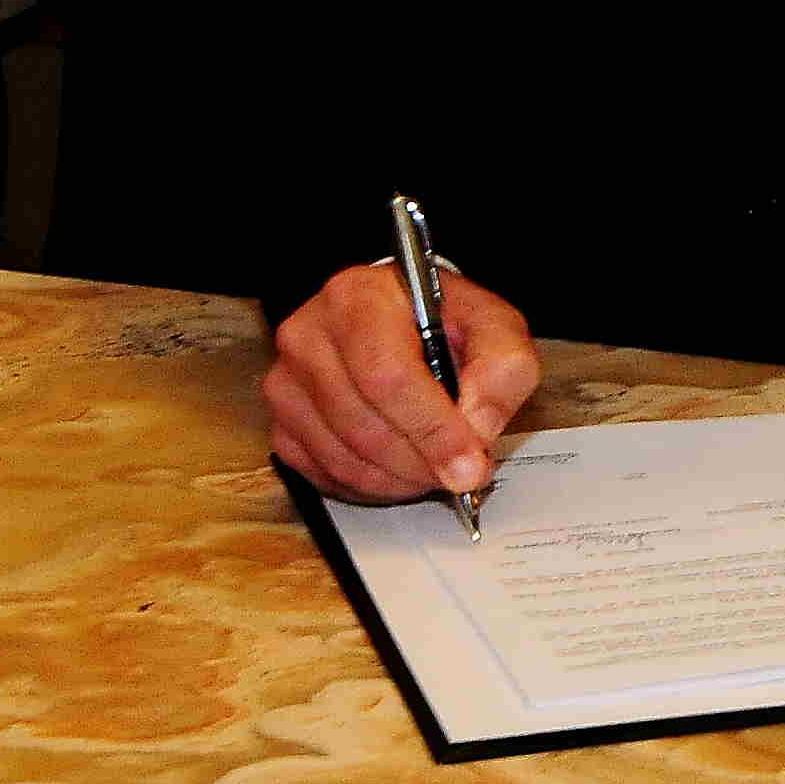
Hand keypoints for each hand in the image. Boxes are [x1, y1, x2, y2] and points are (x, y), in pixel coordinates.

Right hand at [262, 263, 541, 502]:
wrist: (399, 322)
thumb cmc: (443, 322)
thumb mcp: (493, 326)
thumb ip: (502, 367)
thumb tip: (478, 426)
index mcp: (358, 297)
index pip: (387, 377)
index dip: (432, 430)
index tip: (470, 465)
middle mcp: (308, 336)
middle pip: (364, 426)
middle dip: (423, 462)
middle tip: (465, 473)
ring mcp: (286, 384)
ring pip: (345, 459)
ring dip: (402, 479)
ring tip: (437, 467)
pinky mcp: (281, 426)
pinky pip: (327, 476)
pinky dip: (374, 486)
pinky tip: (403, 468)